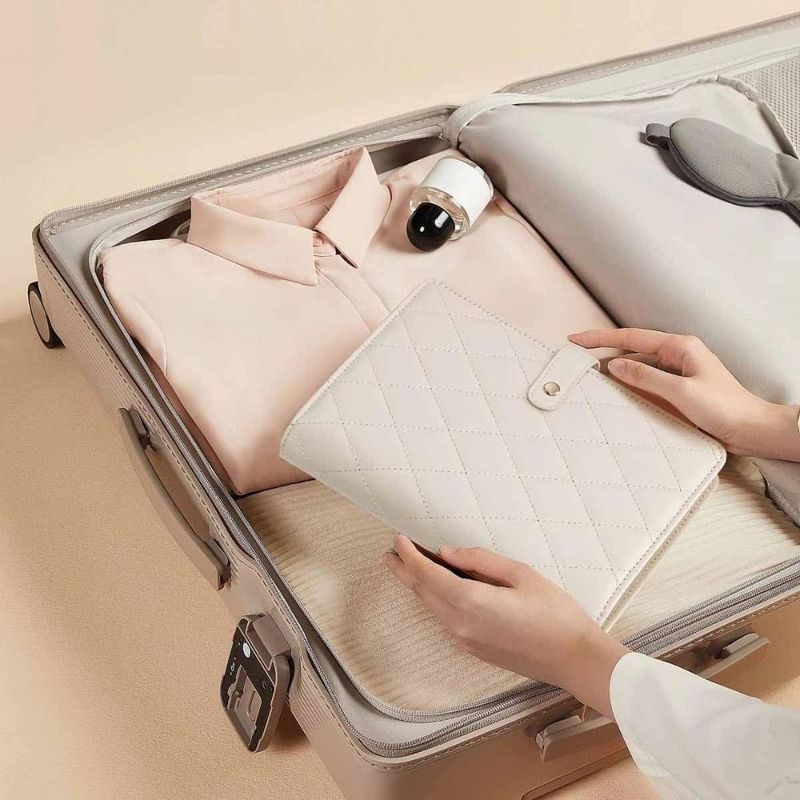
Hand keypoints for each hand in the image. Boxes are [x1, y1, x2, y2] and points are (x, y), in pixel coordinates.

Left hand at [383, 536, 627, 718]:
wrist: (575, 659)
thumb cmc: (555, 613)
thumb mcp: (521, 574)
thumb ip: (480, 561)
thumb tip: (446, 554)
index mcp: (470, 601)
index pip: (426, 574)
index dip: (408, 555)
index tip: (397, 538)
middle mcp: (459, 624)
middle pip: (422, 592)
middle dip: (404, 571)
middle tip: (391, 553)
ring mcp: (465, 640)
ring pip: (431, 607)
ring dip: (418, 586)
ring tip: (408, 567)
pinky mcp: (474, 650)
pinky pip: (444, 620)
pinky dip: (435, 600)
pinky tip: (438, 589)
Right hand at [569, 328, 799, 461]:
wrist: (751, 430)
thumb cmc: (724, 409)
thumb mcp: (681, 391)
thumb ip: (646, 377)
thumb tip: (614, 365)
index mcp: (680, 347)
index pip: (631, 338)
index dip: (600, 338)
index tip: (576, 339)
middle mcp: (678, 355)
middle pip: (632, 350)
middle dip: (604, 353)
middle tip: (577, 361)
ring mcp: (678, 372)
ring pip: (639, 367)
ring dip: (617, 372)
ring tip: (591, 379)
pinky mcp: (678, 388)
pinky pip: (647, 381)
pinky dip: (630, 385)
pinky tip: (617, 393)